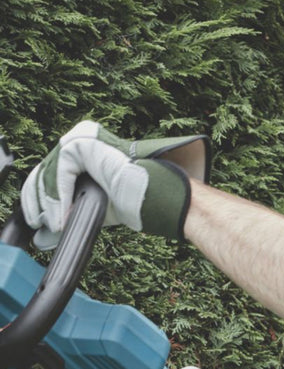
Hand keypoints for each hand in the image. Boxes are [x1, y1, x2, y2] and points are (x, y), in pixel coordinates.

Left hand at [21, 120, 209, 247]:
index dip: (45, 195)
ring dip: (51, 201)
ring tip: (55, 222)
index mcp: (89, 153)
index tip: (41, 219)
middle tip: (39, 223)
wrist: (159, 195)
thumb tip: (53, 229)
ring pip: (52, 171)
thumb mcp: (100, 205)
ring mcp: (85, 139)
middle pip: (49, 170)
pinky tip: (64, 212)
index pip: (56, 172)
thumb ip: (77, 210)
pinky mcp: (85, 144)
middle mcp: (85, 140)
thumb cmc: (139, 199)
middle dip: (40, 199)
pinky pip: (62, 171)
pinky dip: (59, 194)